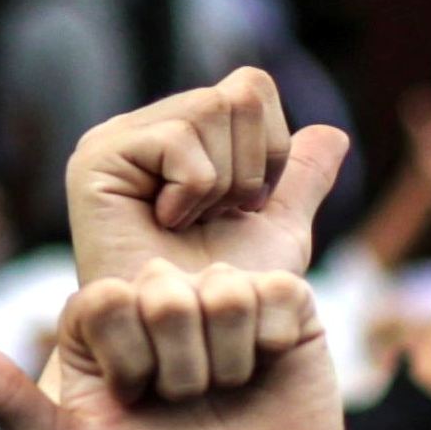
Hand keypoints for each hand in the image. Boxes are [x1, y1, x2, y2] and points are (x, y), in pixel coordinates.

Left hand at [0, 264, 342, 429]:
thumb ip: (1, 397)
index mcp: (103, 330)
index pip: (105, 297)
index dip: (123, 356)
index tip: (133, 402)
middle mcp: (161, 307)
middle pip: (162, 286)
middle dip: (173, 364)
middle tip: (183, 406)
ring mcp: (225, 304)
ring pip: (220, 288)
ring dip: (221, 361)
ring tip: (224, 395)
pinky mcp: (288, 312)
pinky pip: (275, 293)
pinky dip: (267, 344)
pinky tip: (261, 375)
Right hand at [66, 67, 354, 286]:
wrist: (184, 342)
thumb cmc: (220, 297)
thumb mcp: (275, 233)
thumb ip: (301, 181)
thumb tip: (335, 132)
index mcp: (179, 133)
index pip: (253, 87)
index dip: (271, 149)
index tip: (241, 207)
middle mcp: (143, 125)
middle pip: (243, 90)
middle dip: (252, 167)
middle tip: (216, 216)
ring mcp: (114, 137)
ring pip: (215, 108)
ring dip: (223, 183)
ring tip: (190, 222)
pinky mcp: (95, 157)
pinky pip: (182, 141)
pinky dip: (194, 191)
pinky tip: (165, 223)